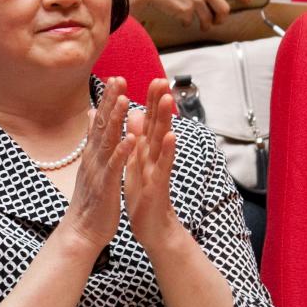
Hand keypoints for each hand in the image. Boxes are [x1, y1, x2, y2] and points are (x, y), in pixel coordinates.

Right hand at [58, 78, 131, 253]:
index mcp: (93, 153)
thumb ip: (92, 140)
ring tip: (124, 99)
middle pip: (101, 124)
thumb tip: (89, 116)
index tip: (115, 78)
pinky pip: (114, 166)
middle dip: (110, 101)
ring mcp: (98, 171)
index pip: (99, 120)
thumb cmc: (91, 199)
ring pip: (107, 141)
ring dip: (115, 120)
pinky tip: (130, 139)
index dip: (107, 100)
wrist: (81, 231)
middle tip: (118, 78)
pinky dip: (121, 152)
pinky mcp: (106, 187)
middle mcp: (93, 158)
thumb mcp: (91, 166)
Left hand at [123, 81, 183, 254]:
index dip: (150, 100)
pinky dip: (168, 151)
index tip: (153, 78)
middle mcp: (154, 156)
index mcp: (145, 151)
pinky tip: (172, 137)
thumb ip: (137, 138)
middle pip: (157, 125)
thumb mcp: (136, 163)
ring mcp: (157, 169)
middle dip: (159, 103)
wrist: (152, 227)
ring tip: (167, 99)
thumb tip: (134, 113)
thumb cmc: (143, 194)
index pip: (148, 121)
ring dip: (164, 120)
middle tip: (162, 80)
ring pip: (162, 141)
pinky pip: (163, 166)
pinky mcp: (158, 184)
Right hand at [129, 0, 249, 27]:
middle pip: (224, 9)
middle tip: (217, 20)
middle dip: (221, 18)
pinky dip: (185, 22)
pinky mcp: (186, 12)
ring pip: (209, 20)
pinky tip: (180, 17)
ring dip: (205, 25)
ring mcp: (196, 1)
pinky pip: (190, 22)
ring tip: (200, 25)